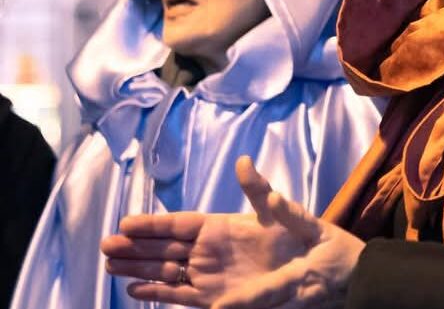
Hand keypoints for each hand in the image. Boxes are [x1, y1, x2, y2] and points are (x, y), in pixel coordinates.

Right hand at [102, 156, 364, 307]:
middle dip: (136, 247)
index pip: (180, 224)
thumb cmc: (306, 239)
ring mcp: (211, 275)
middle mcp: (212, 250)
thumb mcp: (283, 212)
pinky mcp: (215, 298)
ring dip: (138, 269)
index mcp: (224, 226)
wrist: (324, 273)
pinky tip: (134, 292)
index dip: (153, 224)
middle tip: (105, 246)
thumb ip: (260, 190)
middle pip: (165, 248)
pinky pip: (180, 295)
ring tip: (110, 265)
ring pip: (166, 272)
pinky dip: (158, 294)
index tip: (125, 223)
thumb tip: (243, 162)